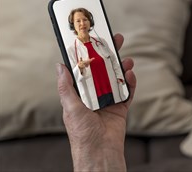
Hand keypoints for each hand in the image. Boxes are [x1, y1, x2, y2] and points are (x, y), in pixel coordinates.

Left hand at [56, 33, 135, 171]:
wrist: (100, 151)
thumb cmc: (82, 132)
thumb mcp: (70, 107)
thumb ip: (66, 87)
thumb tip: (60, 66)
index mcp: (81, 93)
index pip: (86, 69)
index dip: (90, 54)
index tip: (95, 40)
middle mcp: (95, 94)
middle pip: (103, 70)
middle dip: (110, 55)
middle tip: (117, 41)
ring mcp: (109, 100)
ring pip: (117, 78)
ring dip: (122, 67)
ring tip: (128, 59)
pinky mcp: (121, 107)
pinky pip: (127, 92)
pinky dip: (131, 83)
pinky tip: (131, 75)